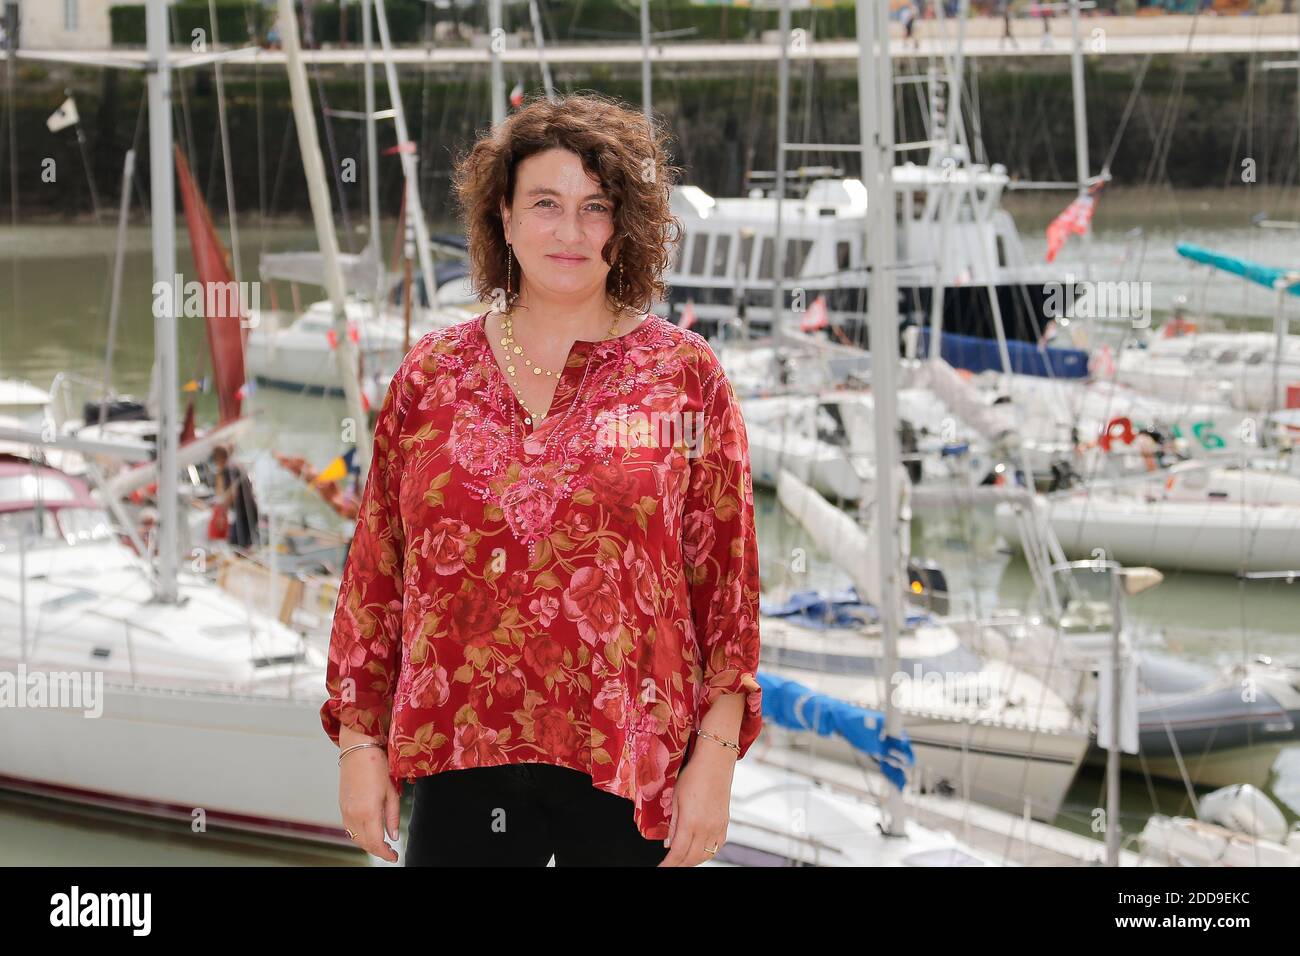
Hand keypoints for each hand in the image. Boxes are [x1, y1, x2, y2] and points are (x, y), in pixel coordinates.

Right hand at [338, 745, 399, 862]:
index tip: (394, 857)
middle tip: (390, 851)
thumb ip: (392, 816)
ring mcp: (345, 811)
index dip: (385, 854)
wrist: (357, 749)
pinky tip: (368, 831)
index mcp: (368, 812)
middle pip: (364, 843)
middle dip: (377, 851)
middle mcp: (353, 814)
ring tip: (381, 843)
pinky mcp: (341, 806)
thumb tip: (394, 835)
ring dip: (367, 844)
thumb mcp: (391, 791)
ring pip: (355, 838)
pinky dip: (358, 835)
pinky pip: (349, 828)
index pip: (376, 843)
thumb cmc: (376, 765)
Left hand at [658, 743, 734, 866]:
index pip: (677, 853)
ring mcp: (718, 827)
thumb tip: (668, 844)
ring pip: (705, 855)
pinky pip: (717, 847)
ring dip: (692, 861)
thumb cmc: (693, 776)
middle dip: (679, 865)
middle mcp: (707, 829)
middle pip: (691, 858)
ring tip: (681, 859)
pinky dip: (706, 853)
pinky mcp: (725, 824)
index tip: (661, 868)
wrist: (715, 762)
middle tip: (669, 864)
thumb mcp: (676, 799)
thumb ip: (673, 824)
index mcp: (691, 822)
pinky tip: (699, 851)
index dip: (668, 864)